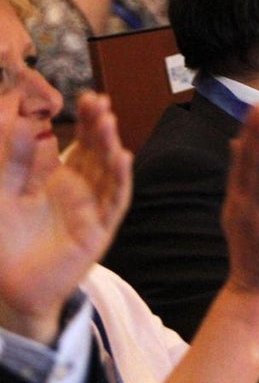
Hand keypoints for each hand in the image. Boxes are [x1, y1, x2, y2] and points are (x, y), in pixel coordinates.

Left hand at [0, 92, 130, 343]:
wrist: (11, 286)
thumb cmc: (6, 240)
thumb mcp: (2, 193)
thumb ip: (12, 160)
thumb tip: (18, 121)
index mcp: (61, 178)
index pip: (80, 142)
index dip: (86, 120)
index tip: (87, 96)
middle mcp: (82, 190)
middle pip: (97, 152)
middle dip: (100, 127)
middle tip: (100, 102)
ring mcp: (93, 209)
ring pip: (109, 172)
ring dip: (111, 146)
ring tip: (109, 122)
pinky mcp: (99, 230)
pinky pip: (114, 201)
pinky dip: (120, 179)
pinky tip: (122, 157)